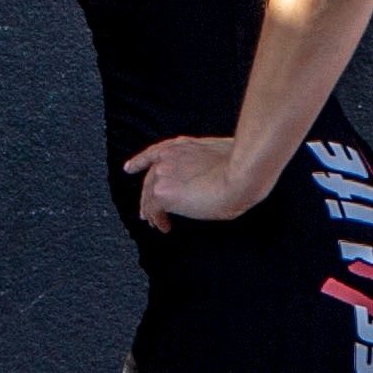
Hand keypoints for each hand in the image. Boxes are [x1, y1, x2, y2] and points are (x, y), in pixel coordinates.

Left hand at [123, 134, 278, 226]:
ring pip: (148, 196)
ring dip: (151, 212)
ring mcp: (163, 174)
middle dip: (146, 197)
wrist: (240, 174)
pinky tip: (164, 227)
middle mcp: (168, 157)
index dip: (140, 162)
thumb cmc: (241, 166)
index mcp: (181, 146)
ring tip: (156, 224)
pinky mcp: (163, 193)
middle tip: (146, 212)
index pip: (154, 153)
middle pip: (149, 179)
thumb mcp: (219, 154)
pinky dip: (158, 221)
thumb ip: (205, 160)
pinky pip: (154, 211)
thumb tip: (211, 174)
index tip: (130, 168)